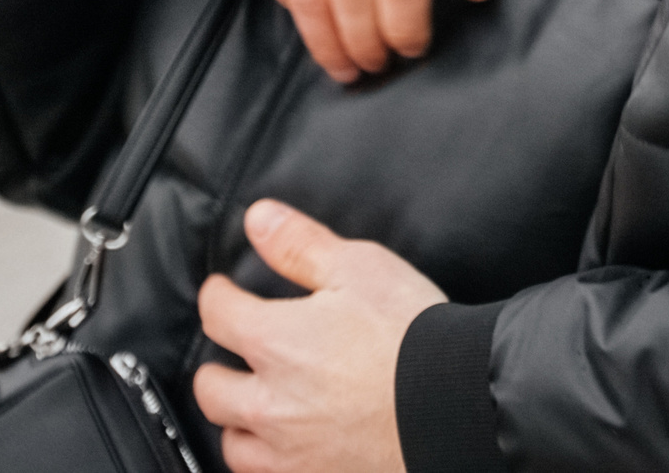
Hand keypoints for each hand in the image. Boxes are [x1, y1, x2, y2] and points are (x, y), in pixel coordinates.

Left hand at [193, 200, 444, 472]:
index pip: (217, 314)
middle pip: (211, 387)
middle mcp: (269, 403)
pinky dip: (269, 460)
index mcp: (274, 342)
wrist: (458, 405)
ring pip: (232, 442)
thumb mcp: (361, 268)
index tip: (225, 291)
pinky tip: (287, 446)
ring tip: (258, 404)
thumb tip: (258, 219)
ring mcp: (289, 452)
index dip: (219, 295)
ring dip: (239, 421)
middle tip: (239, 352)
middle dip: (220, 364)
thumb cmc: (413, 335)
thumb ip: (301, 245)